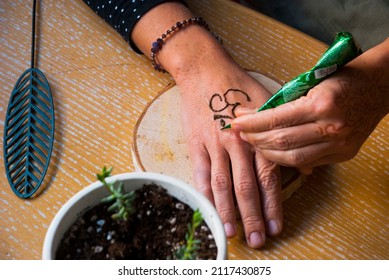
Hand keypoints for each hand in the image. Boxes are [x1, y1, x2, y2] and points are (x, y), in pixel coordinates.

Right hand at [174, 44, 282, 247]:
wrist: (206, 71)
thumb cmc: (239, 87)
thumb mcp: (268, 105)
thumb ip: (283, 137)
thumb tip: (304, 168)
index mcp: (259, 135)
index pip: (268, 177)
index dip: (273, 204)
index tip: (276, 226)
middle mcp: (238, 144)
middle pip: (246, 187)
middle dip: (252, 215)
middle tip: (257, 239)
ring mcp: (215, 145)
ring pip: (222, 184)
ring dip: (228, 211)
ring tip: (233, 232)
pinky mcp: (196, 143)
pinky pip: (200, 173)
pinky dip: (205, 194)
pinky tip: (209, 209)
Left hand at [231, 62, 388, 170]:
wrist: (378, 87)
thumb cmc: (341, 78)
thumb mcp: (311, 82)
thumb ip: (283, 101)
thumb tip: (252, 114)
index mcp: (321, 103)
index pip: (277, 119)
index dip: (252, 124)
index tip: (235, 124)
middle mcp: (331, 126)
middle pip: (282, 141)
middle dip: (256, 140)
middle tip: (241, 136)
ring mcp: (339, 144)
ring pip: (293, 158)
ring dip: (268, 153)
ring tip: (255, 145)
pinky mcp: (344, 154)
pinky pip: (308, 162)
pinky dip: (288, 158)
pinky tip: (275, 152)